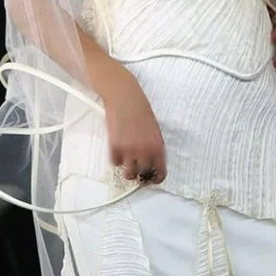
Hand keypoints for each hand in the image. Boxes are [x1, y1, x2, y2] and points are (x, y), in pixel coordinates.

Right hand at [102, 65, 166, 184]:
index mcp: (158, 146)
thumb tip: (151, 161)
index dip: (156, 178)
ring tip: (127, 163)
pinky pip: (115, 163)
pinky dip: (116, 159)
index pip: (160, 172)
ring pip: (128, 173)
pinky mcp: (114, 147)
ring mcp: (128, 150)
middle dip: (140, 175)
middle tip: (137, 171)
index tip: (152, 179)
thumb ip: (154, 146)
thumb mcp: (154, 129)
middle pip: (143, 175)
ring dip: (128, 171)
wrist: (124, 97)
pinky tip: (118, 149)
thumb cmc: (141, 109)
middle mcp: (144, 151)